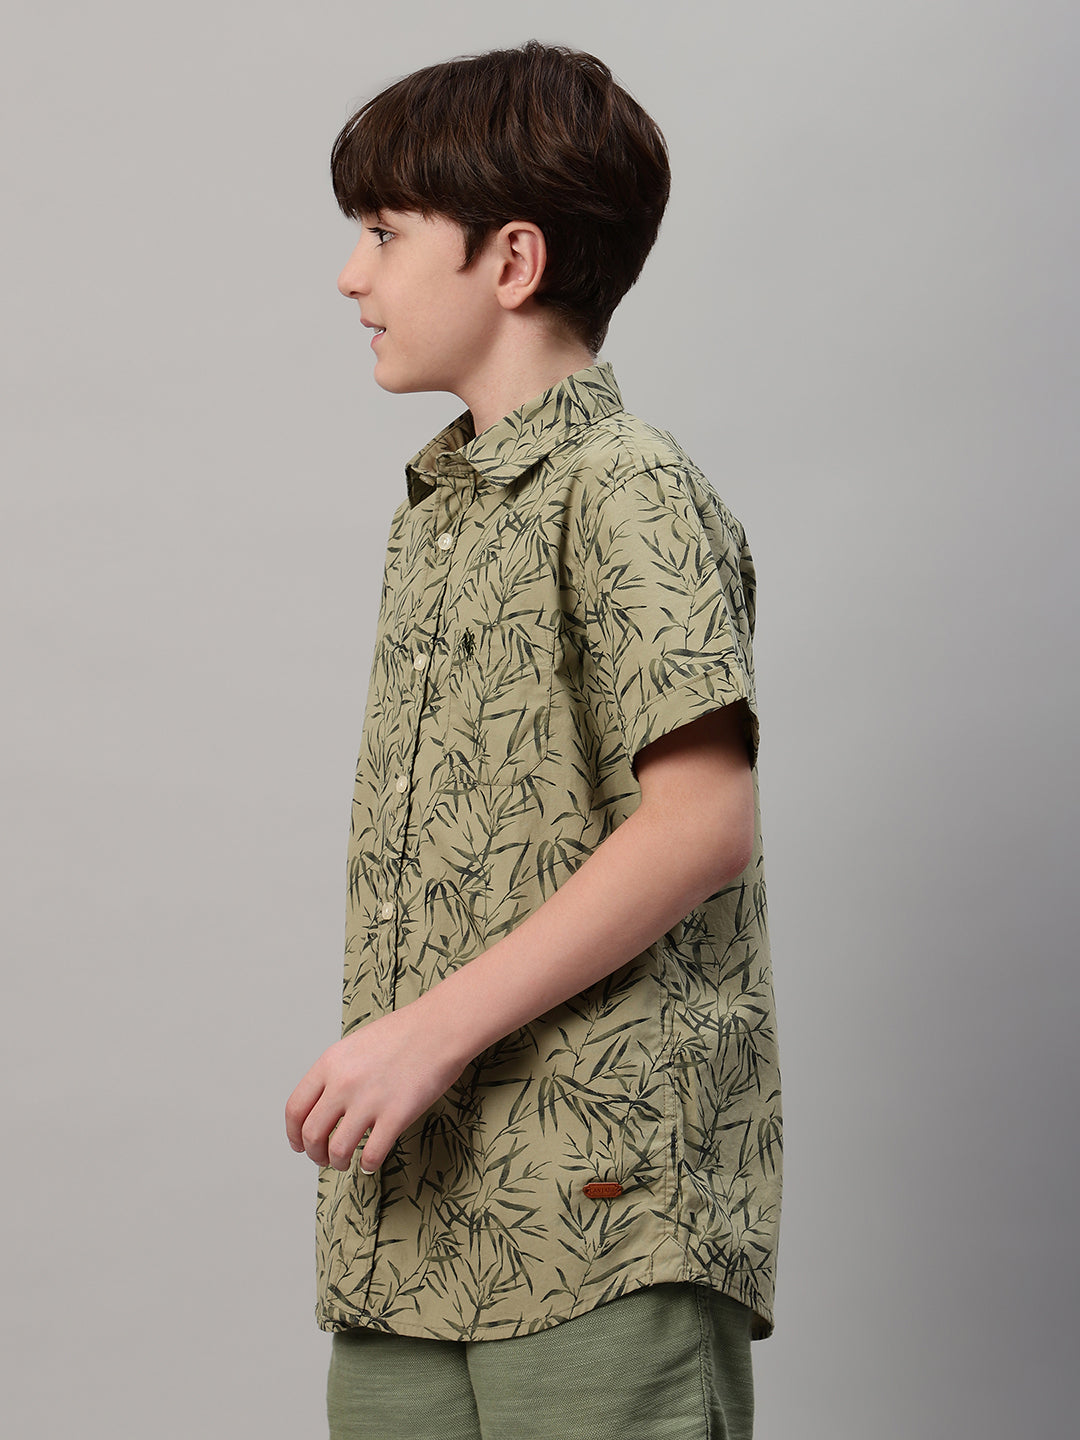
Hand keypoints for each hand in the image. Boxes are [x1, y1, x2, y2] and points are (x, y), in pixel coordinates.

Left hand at [285, 1003, 466, 1172]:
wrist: (440, 1027)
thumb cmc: (404, 1033)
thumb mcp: (355, 1044)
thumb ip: (336, 1072)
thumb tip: (325, 1104)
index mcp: (330, 1064)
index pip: (295, 1109)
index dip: (293, 1134)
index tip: (299, 1144)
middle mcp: (343, 1084)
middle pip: (312, 1134)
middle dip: (314, 1154)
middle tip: (323, 1158)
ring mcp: (369, 1101)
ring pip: (337, 1150)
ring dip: (338, 1162)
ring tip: (345, 1162)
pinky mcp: (396, 1115)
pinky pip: (372, 1154)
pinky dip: (368, 1165)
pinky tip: (371, 1162)